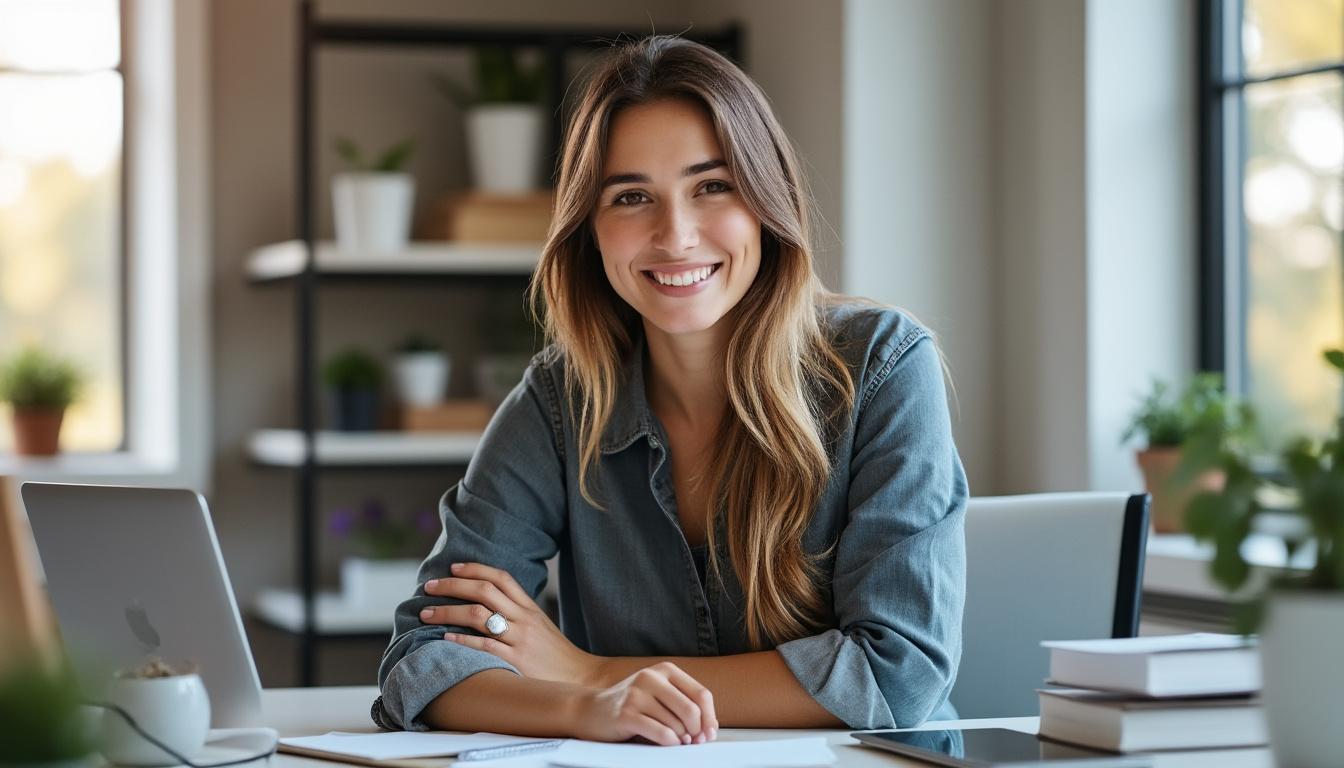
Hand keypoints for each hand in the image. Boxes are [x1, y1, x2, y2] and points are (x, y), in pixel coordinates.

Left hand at [420, 562, 602, 684]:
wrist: (581, 678)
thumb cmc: (556, 655)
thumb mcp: (540, 626)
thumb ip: (517, 613)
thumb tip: (486, 605)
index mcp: (530, 607)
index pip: (500, 577)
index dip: (474, 569)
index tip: (452, 567)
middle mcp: (524, 618)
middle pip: (484, 591)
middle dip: (452, 586)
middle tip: (428, 587)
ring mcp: (520, 639)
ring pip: (478, 614)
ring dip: (447, 612)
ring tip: (426, 614)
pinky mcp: (516, 661)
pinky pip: (484, 646)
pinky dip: (461, 639)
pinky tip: (445, 637)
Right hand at [571, 662, 717, 745]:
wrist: (590, 711)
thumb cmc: (630, 706)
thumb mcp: (659, 696)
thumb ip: (682, 704)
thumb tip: (708, 729)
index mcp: (665, 670)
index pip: (701, 694)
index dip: (710, 718)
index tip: (709, 734)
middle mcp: (651, 677)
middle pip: (691, 710)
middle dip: (697, 731)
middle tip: (693, 742)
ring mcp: (637, 694)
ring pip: (676, 724)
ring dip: (680, 739)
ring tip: (675, 742)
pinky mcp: (626, 713)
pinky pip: (660, 733)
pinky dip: (668, 743)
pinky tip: (667, 744)